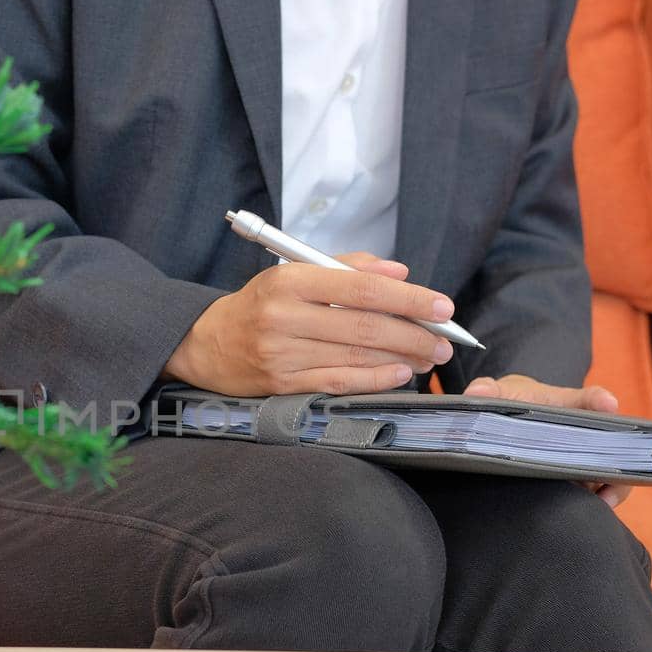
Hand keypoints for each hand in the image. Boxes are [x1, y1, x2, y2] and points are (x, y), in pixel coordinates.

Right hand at [164, 253, 457, 396]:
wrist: (207, 343)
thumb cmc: (261, 304)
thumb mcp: (294, 273)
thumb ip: (347, 268)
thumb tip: (399, 273)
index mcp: (289, 280)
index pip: (361, 288)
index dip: (407, 298)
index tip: (441, 306)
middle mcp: (284, 317)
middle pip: (364, 326)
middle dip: (413, 334)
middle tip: (444, 340)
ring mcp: (282, 354)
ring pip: (355, 358)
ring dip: (401, 359)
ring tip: (428, 357)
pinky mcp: (281, 384)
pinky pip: (339, 383)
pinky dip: (375, 380)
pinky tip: (399, 375)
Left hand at [462, 374, 633, 507]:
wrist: (514, 423)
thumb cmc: (514, 403)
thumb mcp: (501, 394)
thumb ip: (486, 391)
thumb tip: (475, 395)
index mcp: (567, 404)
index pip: (588, 398)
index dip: (599, 400)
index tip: (608, 405)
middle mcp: (585, 431)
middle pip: (612, 443)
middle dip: (614, 456)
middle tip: (608, 473)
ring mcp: (587, 457)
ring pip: (613, 471)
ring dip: (611, 486)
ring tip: (601, 502)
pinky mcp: (584, 480)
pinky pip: (601, 490)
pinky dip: (601, 501)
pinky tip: (591, 512)